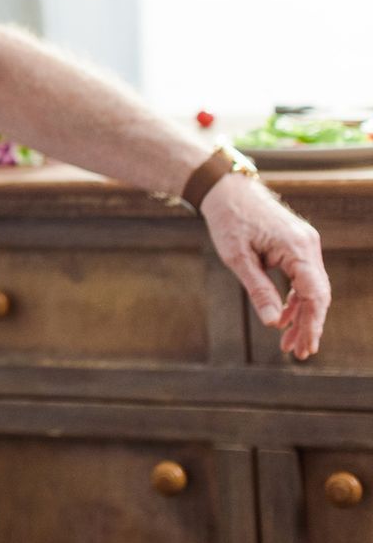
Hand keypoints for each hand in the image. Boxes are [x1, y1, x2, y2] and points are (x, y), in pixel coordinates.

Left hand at [201, 174, 329, 357]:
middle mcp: (308, 246)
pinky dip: (294, 298)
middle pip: (317, 295)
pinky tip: (282, 318)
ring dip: (301, 315)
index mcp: (297, 248)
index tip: (306, 347)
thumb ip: (258, 289)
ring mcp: (305, 245)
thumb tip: (272, 323)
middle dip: (308, 325)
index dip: (312, 323)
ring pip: (311, 288)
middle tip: (298, 353)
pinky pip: (302, 278)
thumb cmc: (228, 219)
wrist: (226, 189)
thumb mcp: (237, 258)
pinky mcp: (298, 245)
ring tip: (288, 343)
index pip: (315, 294)